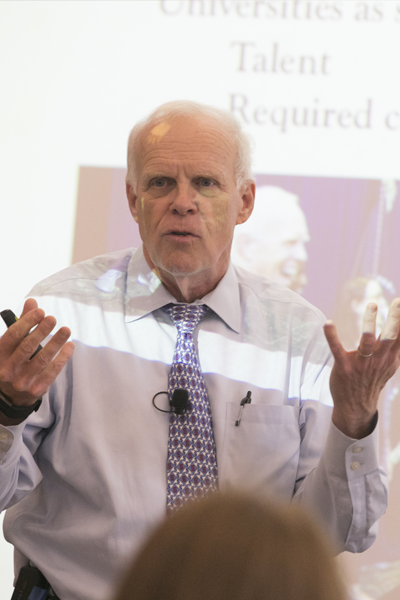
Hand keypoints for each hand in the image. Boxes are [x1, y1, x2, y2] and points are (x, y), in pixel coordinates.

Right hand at [0, 298, 73, 407]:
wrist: (10, 397)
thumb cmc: (12, 362)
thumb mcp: (11, 345)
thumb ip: (21, 323)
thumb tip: (32, 302)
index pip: (13, 336)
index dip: (27, 322)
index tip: (40, 311)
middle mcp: (8, 370)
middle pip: (27, 347)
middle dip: (41, 331)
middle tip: (53, 318)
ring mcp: (22, 381)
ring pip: (42, 359)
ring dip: (55, 342)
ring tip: (66, 329)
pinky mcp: (36, 389)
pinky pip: (52, 371)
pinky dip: (62, 357)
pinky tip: (70, 345)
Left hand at [324, 298, 399, 438]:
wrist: (356, 406)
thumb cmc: (372, 379)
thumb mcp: (389, 365)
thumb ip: (395, 347)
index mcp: (389, 357)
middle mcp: (378, 359)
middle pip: (390, 336)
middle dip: (395, 318)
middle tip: (398, 302)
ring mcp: (361, 363)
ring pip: (368, 341)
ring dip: (370, 323)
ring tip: (373, 305)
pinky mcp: (344, 367)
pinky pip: (337, 349)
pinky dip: (332, 336)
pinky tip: (328, 323)